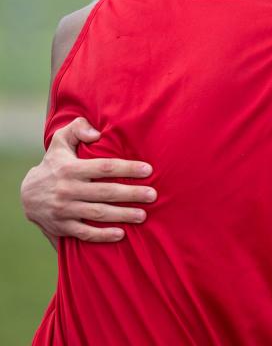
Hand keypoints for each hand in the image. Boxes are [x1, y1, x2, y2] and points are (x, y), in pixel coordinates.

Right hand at [21, 117, 155, 242]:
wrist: (26, 194)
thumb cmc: (54, 164)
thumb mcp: (60, 141)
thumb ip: (78, 128)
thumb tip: (97, 133)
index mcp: (70, 169)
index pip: (104, 167)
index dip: (128, 168)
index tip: (148, 170)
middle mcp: (67, 190)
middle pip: (106, 192)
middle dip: (131, 194)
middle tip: (153, 195)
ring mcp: (64, 210)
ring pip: (98, 213)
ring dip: (122, 215)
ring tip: (143, 215)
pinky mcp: (62, 227)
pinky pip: (84, 233)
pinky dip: (102, 235)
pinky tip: (121, 234)